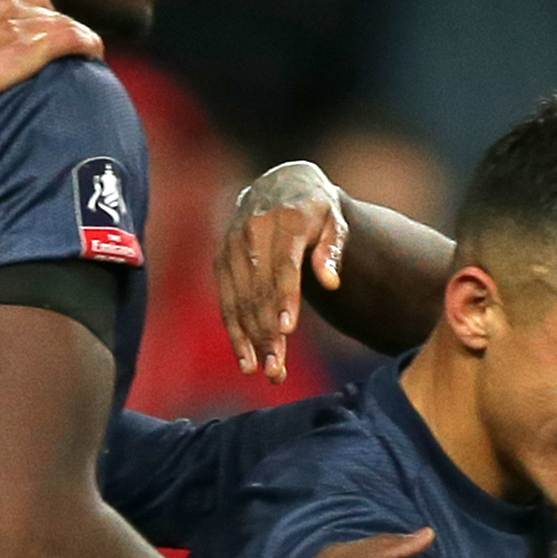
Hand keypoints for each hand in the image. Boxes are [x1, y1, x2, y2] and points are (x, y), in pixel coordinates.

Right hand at [218, 161, 344, 387]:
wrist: (278, 186)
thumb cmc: (316, 211)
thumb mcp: (335, 220)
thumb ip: (333, 248)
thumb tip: (331, 282)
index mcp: (286, 220)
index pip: (285, 265)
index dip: (285, 298)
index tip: (287, 329)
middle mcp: (253, 232)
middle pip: (260, 291)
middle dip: (267, 333)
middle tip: (278, 370)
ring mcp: (232, 246)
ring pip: (240, 300)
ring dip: (251, 340)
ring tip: (266, 372)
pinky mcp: (221, 259)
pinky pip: (226, 300)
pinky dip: (235, 331)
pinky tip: (246, 358)